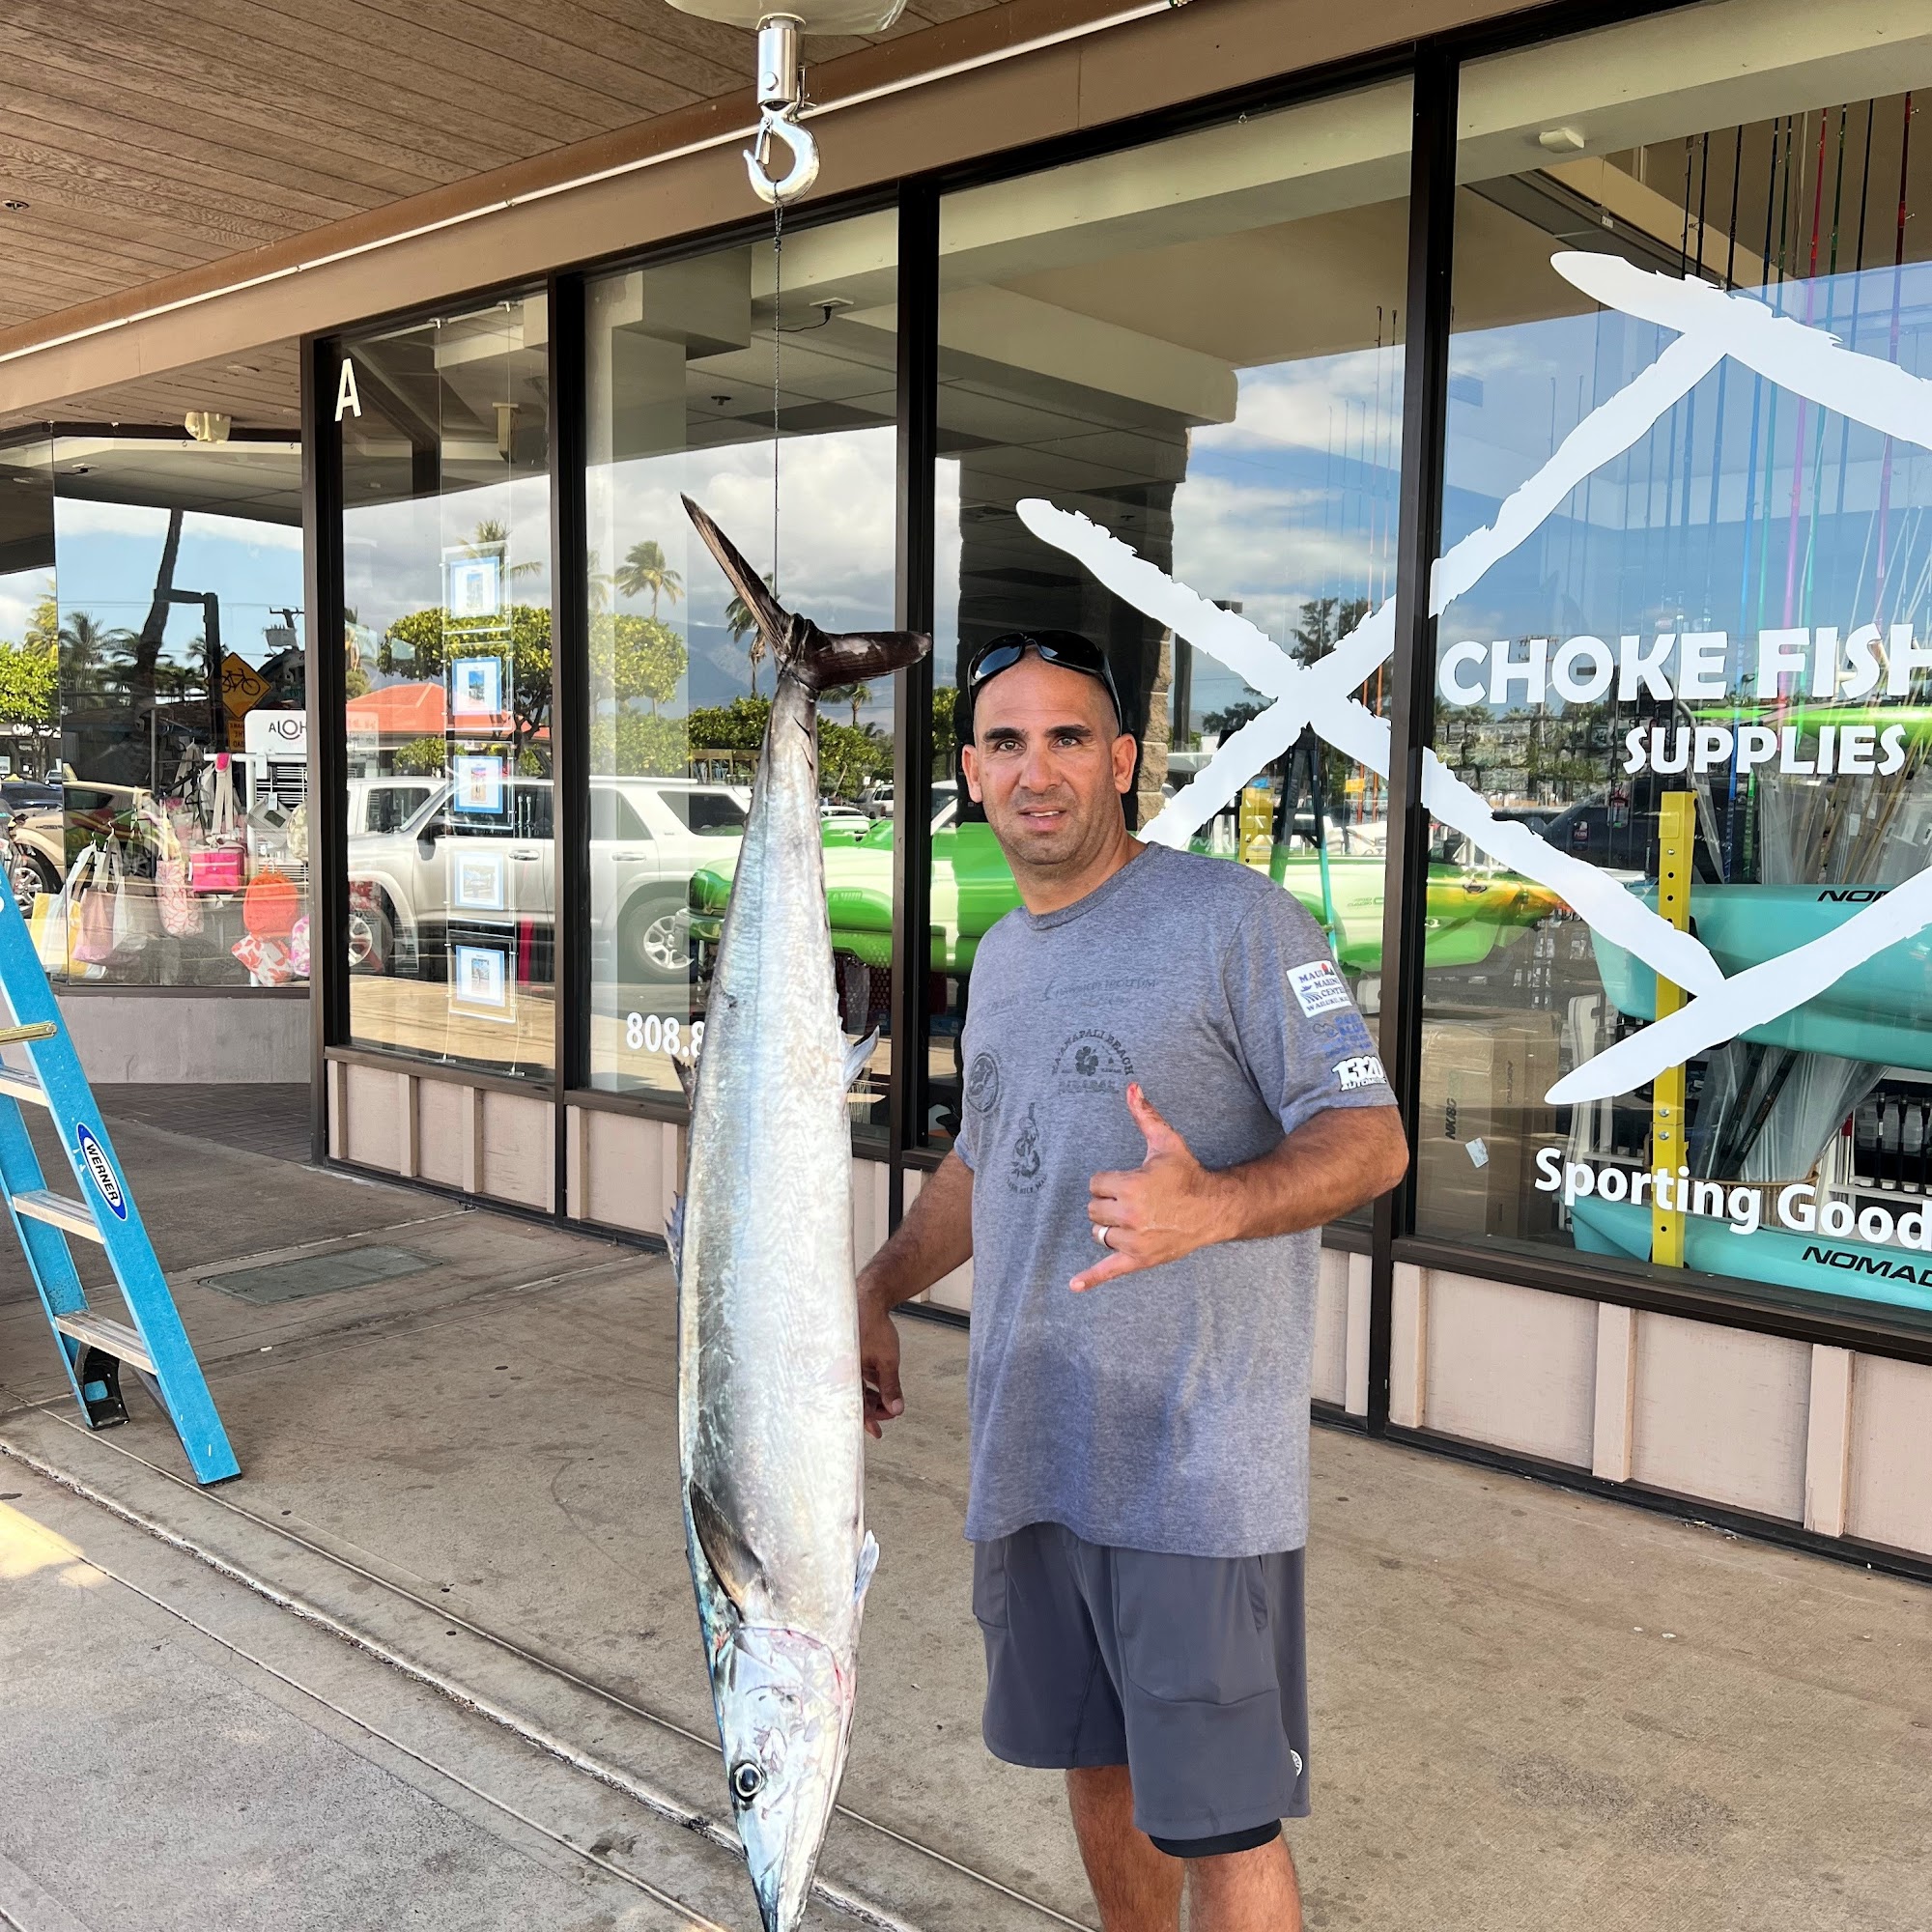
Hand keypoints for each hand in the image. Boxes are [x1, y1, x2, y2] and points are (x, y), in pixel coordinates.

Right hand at [858, 1276, 904, 1437]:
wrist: (867, 1298)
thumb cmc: (873, 1326)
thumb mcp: (887, 1359)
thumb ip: (890, 1386)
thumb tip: (897, 1409)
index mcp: (843, 1373)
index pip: (854, 1404)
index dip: (867, 1420)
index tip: (878, 1431)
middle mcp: (838, 1371)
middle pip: (854, 1399)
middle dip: (873, 1410)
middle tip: (889, 1416)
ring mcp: (843, 1365)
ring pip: (856, 1390)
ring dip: (872, 1398)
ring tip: (889, 1403)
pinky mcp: (848, 1359)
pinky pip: (856, 1378)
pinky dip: (868, 1385)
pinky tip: (880, 1390)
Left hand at [1072, 1083, 1229, 1292]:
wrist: (1214, 1208)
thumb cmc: (1187, 1173)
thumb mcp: (1165, 1142)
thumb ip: (1144, 1115)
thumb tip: (1131, 1086)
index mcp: (1132, 1187)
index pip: (1095, 1184)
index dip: (1109, 1180)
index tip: (1129, 1180)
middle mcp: (1130, 1216)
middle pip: (1093, 1209)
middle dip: (1108, 1203)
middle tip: (1133, 1199)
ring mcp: (1134, 1241)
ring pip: (1099, 1234)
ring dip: (1109, 1227)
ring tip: (1133, 1218)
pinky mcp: (1139, 1260)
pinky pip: (1109, 1272)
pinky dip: (1091, 1280)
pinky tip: (1074, 1285)